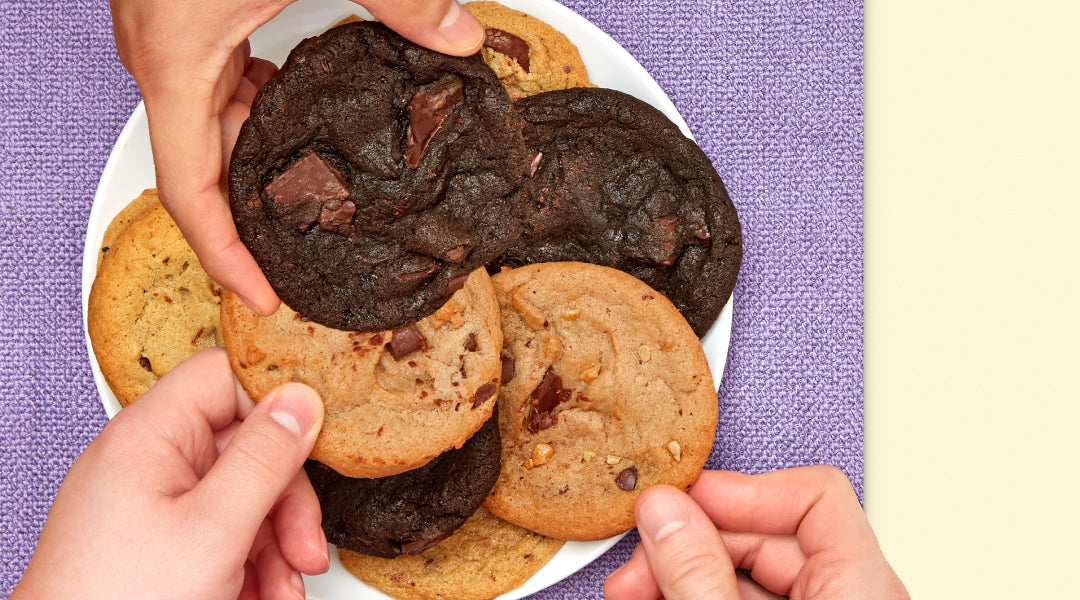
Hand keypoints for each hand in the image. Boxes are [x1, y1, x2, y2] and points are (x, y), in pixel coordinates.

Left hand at [12, 348, 325, 599]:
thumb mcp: (214, 529)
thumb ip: (264, 458)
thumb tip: (301, 402)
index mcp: (149, 436)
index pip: (225, 377)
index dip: (277, 399)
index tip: (317, 435)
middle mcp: (147, 461)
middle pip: (246, 447)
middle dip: (286, 501)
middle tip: (303, 545)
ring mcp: (151, 503)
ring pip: (243, 496)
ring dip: (276, 542)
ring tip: (284, 585)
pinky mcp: (157, 541)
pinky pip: (223, 531)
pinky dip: (251, 562)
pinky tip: (261, 592)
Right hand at [108, 0, 484, 314]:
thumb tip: (464, 37)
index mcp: (175, 61)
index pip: (189, 194)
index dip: (225, 258)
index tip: (266, 300)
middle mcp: (161, 59)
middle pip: (201, 169)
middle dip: (256, 217)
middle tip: (314, 255)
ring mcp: (168, 39)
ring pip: (211, 127)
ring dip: (263, 160)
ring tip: (322, 197)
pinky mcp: (185, 18)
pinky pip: (218, 87)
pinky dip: (259, 110)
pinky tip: (304, 109)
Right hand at [604, 466, 908, 599]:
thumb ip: (699, 574)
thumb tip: (666, 513)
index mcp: (862, 589)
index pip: (814, 495)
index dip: (741, 489)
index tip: (681, 501)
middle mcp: (844, 598)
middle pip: (763, 532)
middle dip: (687, 541)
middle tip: (638, 560)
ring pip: (737, 572)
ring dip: (676, 571)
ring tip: (631, 589)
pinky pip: (732, 599)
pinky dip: (687, 595)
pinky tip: (650, 598)